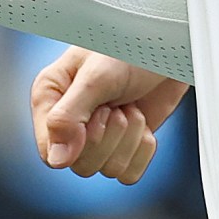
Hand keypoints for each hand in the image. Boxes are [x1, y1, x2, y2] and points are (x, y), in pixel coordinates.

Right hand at [30, 48, 189, 183]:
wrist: (168, 45)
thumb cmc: (129, 46)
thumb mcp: (95, 77)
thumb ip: (68, 117)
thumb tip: (56, 161)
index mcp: (50, 98)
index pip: (50, 151)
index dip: (78, 143)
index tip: (99, 115)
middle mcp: (69, 121)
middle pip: (81, 166)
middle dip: (109, 137)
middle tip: (116, 105)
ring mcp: (98, 135)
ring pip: (108, 169)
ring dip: (128, 138)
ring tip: (129, 105)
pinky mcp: (124, 144)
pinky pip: (129, 173)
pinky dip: (142, 149)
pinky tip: (142, 121)